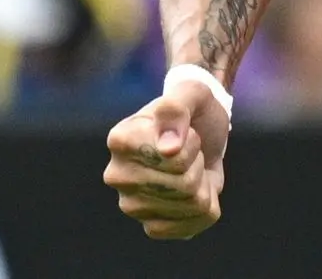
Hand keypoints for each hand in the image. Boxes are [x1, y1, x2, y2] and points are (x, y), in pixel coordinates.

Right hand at [105, 80, 228, 239]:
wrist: (199, 131)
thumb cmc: (192, 110)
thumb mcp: (192, 94)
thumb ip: (177, 110)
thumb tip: (168, 148)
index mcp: (120, 140)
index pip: (175, 157)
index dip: (191, 142)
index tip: (185, 131)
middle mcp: (117, 175)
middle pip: (184, 184)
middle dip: (199, 163)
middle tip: (190, 151)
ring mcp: (131, 204)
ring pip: (191, 205)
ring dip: (204, 185)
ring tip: (191, 167)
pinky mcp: (149, 225)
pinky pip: (189, 227)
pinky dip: (204, 208)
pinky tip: (194, 191)